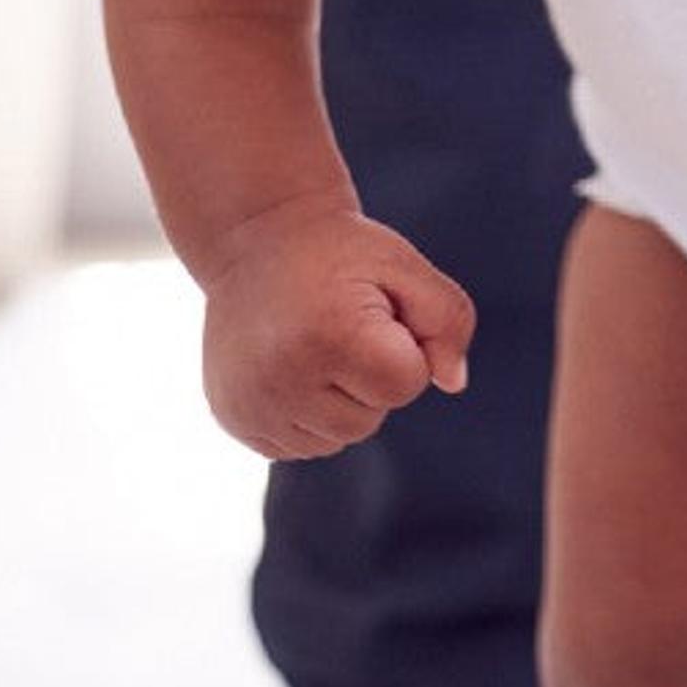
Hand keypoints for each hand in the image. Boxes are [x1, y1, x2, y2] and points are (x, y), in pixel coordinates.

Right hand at [194, 198, 474, 460]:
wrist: (257, 240)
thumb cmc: (340, 253)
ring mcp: (251, 406)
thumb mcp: (405, 267)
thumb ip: (449, 323)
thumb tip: (453, 383)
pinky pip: (296, 446)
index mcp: (330, 338)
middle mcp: (282, 381)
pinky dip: (306, 415)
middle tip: (343, 325)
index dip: (406, 350)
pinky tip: (293, 367)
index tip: (377, 314)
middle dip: (371, 379)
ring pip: (333, 440)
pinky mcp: (233, 419)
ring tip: (317, 344)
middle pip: (369, 421)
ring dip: (339, 402)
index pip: (405, 386)